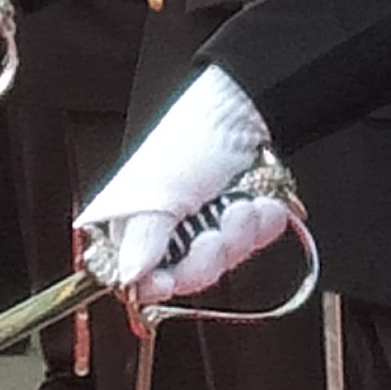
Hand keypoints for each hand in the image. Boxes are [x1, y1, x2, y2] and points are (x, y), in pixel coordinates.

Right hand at [77, 68, 274, 297]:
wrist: (248, 105)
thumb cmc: (192, 136)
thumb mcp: (159, 192)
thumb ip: (141, 239)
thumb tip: (127, 277)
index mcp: (137, 221)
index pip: (139, 275)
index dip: (155, 284)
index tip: (168, 281)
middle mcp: (171, 227)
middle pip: (187, 276)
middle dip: (207, 256)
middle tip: (213, 234)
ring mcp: (209, 224)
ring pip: (226, 262)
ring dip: (239, 235)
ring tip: (241, 205)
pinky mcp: (243, 220)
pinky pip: (256, 243)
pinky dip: (263, 224)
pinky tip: (259, 202)